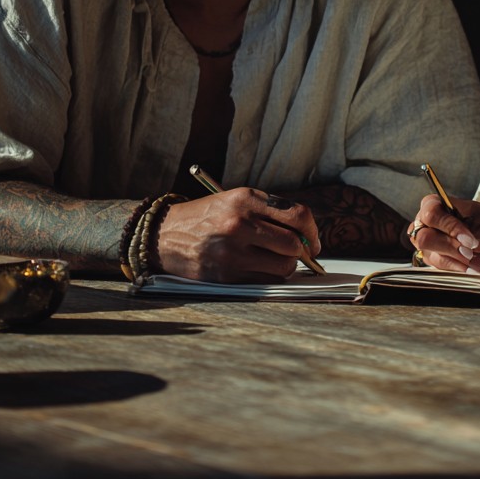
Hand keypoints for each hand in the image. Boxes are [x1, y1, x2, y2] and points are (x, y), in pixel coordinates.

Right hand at [156, 187, 320, 282]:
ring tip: (276, 260)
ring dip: (287, 266)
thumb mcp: (237, 200)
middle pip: (294, 244)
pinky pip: (265, 281)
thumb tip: (308, 236)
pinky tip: (260, 268)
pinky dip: (269, 277)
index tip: (313, 240)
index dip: (312, 230)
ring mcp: (232, 251)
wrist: (166, 234)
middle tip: (301, 253)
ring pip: (283, 266)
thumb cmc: (209, 217)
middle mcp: (240, 223)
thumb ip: (271, 212)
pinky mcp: (226, 274)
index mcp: (246, 199)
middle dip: (303, 251)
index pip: (298, 215)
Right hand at [407, 194, 479, 271]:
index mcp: (438, 204)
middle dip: (450, 247)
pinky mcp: (430, 258)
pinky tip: (470, 267)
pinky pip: (438, 267)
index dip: (449, 227)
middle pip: (424, 237)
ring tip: (474, 260)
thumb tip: (473, 246)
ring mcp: (425, 242)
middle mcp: (425, 223)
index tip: (470, 241)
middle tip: (470, 253)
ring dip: (455, 259)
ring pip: (431, 255)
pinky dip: (456, 268)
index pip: (432, 213)